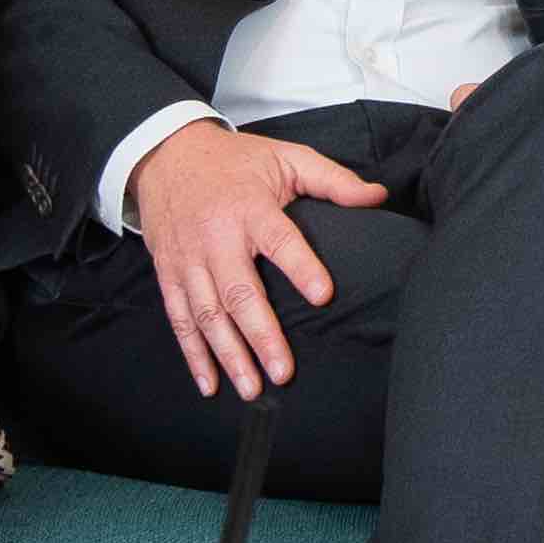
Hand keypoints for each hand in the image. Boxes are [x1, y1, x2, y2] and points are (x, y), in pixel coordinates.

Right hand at [131, 120, 389, 399]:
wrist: (165, 154)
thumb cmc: (235, 161)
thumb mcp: (286, 157)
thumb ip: (333, 179)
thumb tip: (378, 197)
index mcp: (250, 208)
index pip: (280, 240)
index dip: (301, 267)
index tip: (324, 296)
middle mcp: (216, 237)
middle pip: (239, 291)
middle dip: (261, 335)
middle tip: (283, 372)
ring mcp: (189, 260)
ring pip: (207, 314)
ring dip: (229, 354)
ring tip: (252, 388)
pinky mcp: (170, 274)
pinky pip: (180, 319)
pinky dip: (193, 354)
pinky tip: (210, 384)